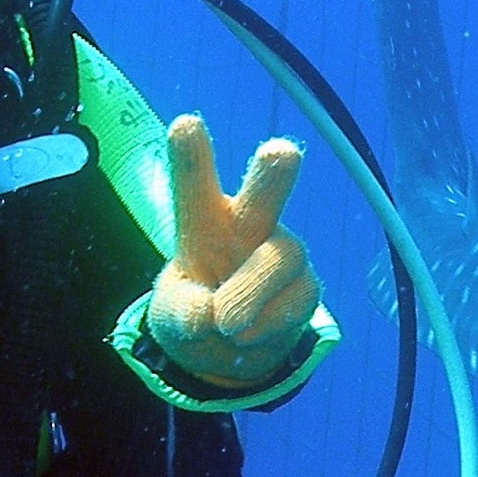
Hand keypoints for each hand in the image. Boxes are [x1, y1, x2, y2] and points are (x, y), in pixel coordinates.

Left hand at [147, 114, 322, 390]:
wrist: (229, 352)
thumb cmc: (194, 314)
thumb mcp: (171, 318)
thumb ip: (184, 314)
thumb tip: (212, 318)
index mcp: (203, 219)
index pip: (195, 186)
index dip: (191, 158)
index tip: (185, 124)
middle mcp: (247, 225)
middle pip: (263, 196)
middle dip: (272, 174)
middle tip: (281, 152)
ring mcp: (282, 253)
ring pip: (279, 259)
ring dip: (250, 293)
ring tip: (225, 326)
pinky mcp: (306, 287)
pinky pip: (293, 303)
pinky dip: (266, 325)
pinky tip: (245, 338)